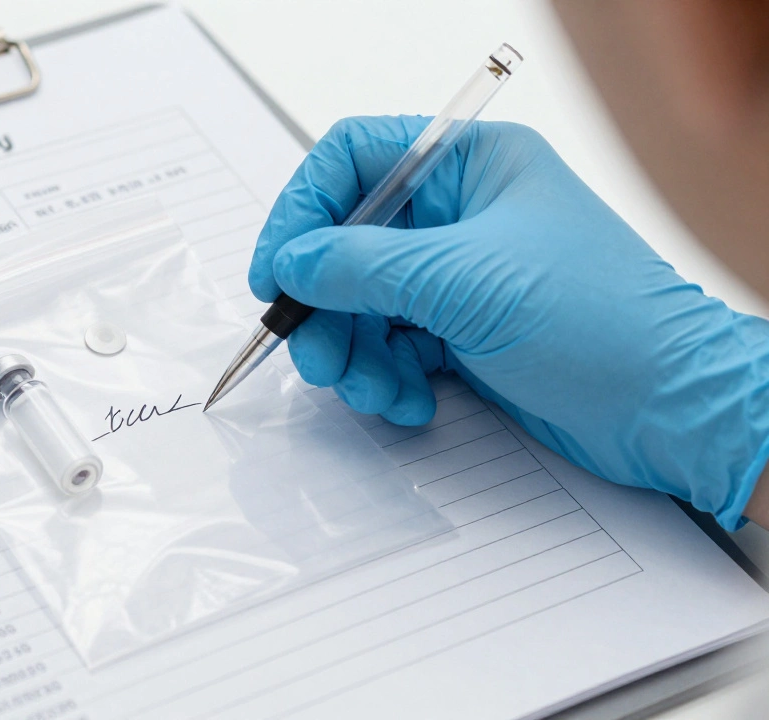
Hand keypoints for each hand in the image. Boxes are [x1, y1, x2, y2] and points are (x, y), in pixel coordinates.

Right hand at [249, 116, 768, 529]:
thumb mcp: (465, 281)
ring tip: (372, 389)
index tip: (277, 270)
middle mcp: (460, 214)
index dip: (303, 211)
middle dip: (326, 305)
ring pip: (363, 304)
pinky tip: (410, 401)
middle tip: (317, 354)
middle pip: (347, 244)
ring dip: (355, 353)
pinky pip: (392, 346)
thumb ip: (362, 267)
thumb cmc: (604, 322)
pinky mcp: (462, 332)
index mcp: (471, 165)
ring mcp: (459, 275)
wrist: (670, 409)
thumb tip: (293, 261)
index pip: (353, 161)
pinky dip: (387, 378)